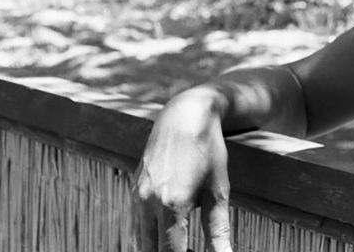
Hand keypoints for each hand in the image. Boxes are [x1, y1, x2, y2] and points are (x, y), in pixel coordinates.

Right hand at [135, 90, 232, 251]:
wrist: (184, 116)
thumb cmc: (208, 151)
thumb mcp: (219, 190)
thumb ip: (219, 230)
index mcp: (173, 205)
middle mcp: (148, 203)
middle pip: (151, 251)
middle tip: (190, 249)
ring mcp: (137, 197)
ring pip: (141, 241)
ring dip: (159, 247)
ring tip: (182, 243)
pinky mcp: (133, 192)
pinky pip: (138, 224)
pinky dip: (152, 235)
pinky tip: (171, 233)